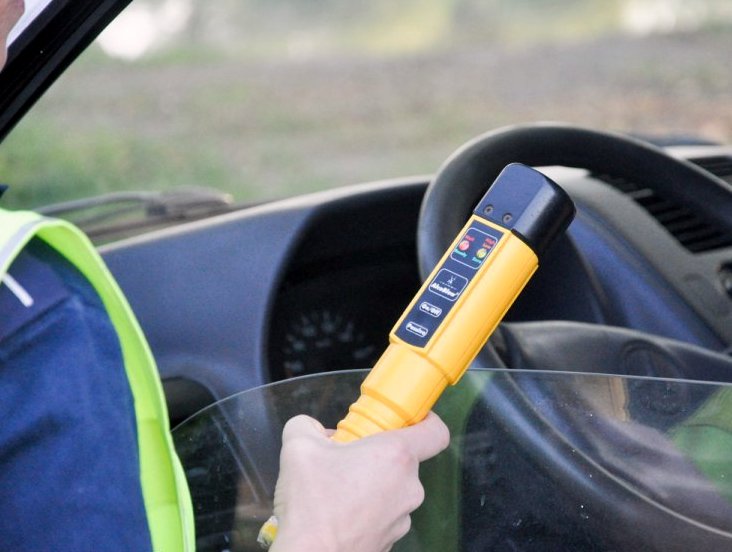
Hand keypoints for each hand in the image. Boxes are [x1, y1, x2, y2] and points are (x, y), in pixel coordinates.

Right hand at [270, 412, 449, 551]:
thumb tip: (314, 430)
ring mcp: (402, 519)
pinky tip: (337, 513)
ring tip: (335, 489)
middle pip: (404, 460)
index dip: (426, 420)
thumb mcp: (298, 446)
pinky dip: (365, 509)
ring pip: (391, 489)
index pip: (435, 432)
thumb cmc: (311, 505)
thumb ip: (307, 425)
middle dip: (376, 454)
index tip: (409, 418)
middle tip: (346, 457)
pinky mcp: (391, 541)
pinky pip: (383, 514)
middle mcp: (408, 488)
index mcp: (396, 456)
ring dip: (370, 484)